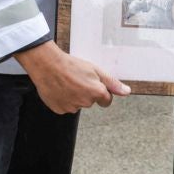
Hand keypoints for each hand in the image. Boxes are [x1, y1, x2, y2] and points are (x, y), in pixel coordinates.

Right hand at [14, 41, 129, 114]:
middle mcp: (85, 103)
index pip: (106, 100)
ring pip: (77, 104)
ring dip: (74, 96)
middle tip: (77, 79)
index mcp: (96, 93)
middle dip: (86, 92)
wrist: (47, 65)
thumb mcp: (95, 69)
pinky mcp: (59, 109)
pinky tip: (59, 88)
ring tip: (66, 82)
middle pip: (90, 101)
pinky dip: (63, 99)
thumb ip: (112, 83)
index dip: (101, 91)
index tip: (93, 84)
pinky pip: (65, 106)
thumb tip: (126, 92)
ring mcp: (71, 107)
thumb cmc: (70, 65)